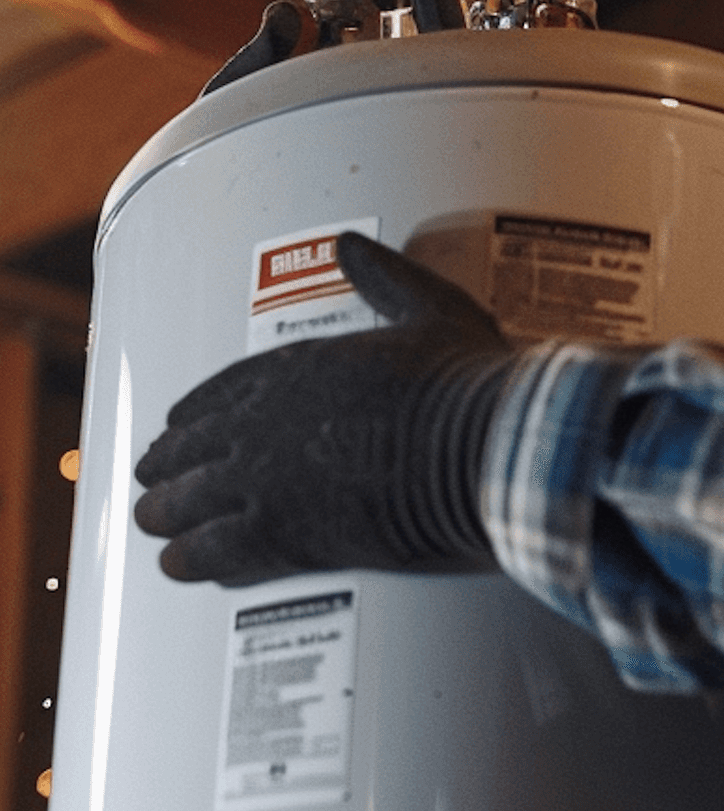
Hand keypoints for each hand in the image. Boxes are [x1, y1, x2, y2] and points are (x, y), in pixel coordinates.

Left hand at [134, 231, 513, 585]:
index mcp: (300, 367)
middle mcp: (268, 420)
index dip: (195, 413)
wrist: (483, 448)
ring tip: (158, 527)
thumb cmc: (467, 384)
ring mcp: (267, 477)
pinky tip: (181, 564)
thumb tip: (350, 245)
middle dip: (168, 467)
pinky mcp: (281, 533)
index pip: (222, 390)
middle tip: (154, 480)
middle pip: (191, 448)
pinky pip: (212, 550)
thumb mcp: (431, 311)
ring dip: (168, 515)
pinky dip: (192, 558)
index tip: (178, 426)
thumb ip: (386, 279)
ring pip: (187, 501)